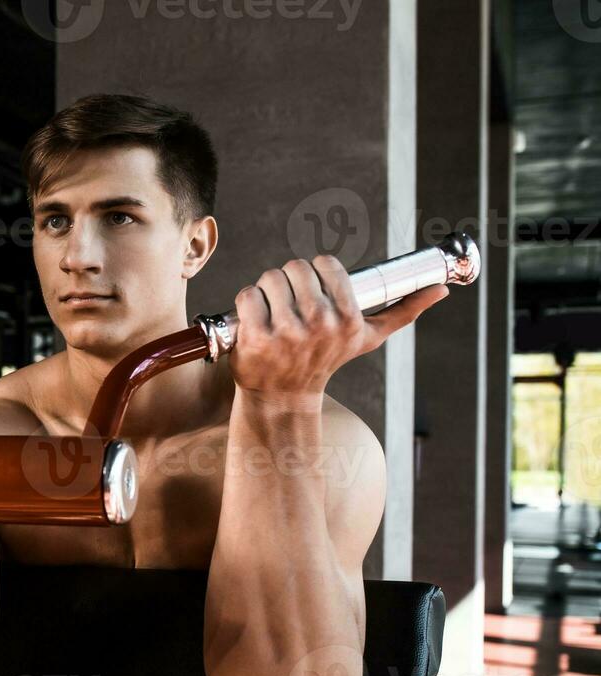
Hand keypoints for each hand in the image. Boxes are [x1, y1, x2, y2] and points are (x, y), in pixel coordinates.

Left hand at [230, 256, 448, 403]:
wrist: (284, 397)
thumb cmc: (327, 360)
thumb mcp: (367, 338)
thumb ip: (403, 311)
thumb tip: (441, 288)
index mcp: (347, 319)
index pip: (326, 264)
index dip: (315, 272)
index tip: (311, 288)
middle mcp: (320, 324)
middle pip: (296, 268)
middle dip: (289, 279)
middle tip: (288, 301)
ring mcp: (287, 332)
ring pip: (270, 278)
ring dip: (266, 289)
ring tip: (272, 310)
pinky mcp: (257, 338)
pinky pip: (248, 295)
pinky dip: (246, 302)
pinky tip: (254, 320)